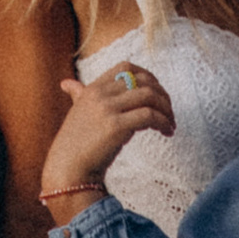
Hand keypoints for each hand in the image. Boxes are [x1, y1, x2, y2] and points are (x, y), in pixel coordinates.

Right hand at [41, 62, 174, 219]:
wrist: (68, 169)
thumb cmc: (75, 144)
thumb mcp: (77, 112)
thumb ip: (78, 95)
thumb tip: (68, 84)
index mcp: (92, 88)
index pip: (126, 67)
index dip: (148, 76)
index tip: (157, 92)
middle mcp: (100, 95)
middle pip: (142, 80)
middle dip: (162, 94)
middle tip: (168, 111)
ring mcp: (107, 109)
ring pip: (149, 96)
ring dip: (166, 109)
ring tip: (170, 124)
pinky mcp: (115, 127)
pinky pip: (149, 116)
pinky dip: (164, 122)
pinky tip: (166, 132)